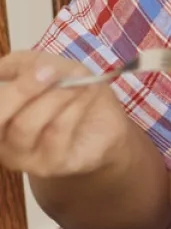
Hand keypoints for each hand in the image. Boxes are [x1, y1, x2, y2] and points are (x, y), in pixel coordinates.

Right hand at [0, 52, 130, 179]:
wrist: (104, 124)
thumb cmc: (67, 93)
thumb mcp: (46, 67)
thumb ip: (24, 64)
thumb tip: (4, 66)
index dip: (6, 83)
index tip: (35, 65)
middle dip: (23, 89)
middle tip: (50, 70)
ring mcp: (20, 156)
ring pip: (25, 125)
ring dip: (55, 97)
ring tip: (78, 81)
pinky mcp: (48, 165)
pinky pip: (55, 133)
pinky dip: (73, 108)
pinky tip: (87, 94)